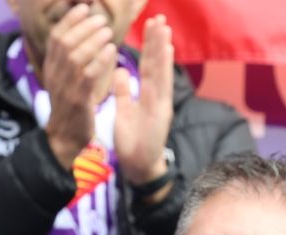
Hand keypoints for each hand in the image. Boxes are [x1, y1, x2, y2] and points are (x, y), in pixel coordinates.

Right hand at [40, 4, 118, 167]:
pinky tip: (111, 51)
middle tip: (101, 20)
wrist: (66, 140)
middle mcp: (54, 76)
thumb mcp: (66, 80)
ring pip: (75, 57)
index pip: (55, 38)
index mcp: (51, 69)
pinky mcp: (78, 101)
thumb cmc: (72, 107)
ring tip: (108, 32)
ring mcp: (65, 88)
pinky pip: (88, 75)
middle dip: (83, 27)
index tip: (84, 8)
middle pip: (65, 43)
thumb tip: (82, 33)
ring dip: (93, 41)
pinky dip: (100, 60)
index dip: (69, 21)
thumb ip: (71, 59)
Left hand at [113, 15, 173, 189]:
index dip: (149, 46)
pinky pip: (161, 85)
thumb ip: (123, 91)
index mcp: (149, 95)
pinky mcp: (161, 112)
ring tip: (163, 27)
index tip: (149, 25)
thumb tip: (119, 71)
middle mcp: (158, 96)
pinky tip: (166, 50)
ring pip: (161, 70)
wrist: (138, 167)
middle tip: (159, 17)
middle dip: (157, 40)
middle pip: (157, 63)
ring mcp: (161, 103)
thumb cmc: (132, 142)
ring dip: (163, 48)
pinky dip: (164, 67)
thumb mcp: (123, 112)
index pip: (149, 65)